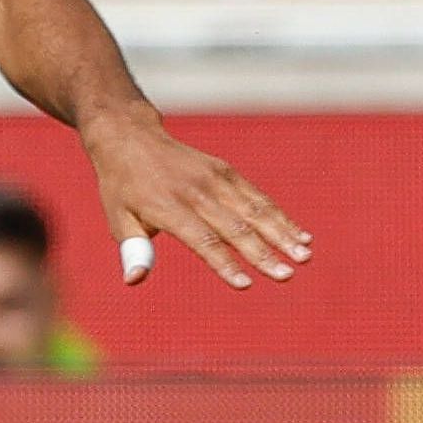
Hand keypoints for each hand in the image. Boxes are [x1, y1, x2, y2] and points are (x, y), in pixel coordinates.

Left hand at [84, 113, 307, 287]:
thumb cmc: (123, 187)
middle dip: (263, 254)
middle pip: (234, 227)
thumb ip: (133, 249)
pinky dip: (282, 217)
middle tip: (287, 276)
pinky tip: (302, 235)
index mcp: (166, 206)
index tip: (245, 284)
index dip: (223, 263)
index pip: (200, 239)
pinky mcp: (227, 172)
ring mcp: (214, 179)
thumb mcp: (117, 217)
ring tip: (306, 256)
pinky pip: (258, 197)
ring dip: (282, 235)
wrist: (132, 137)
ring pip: (255, 210)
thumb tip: (134, 280)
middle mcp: (195, 192)